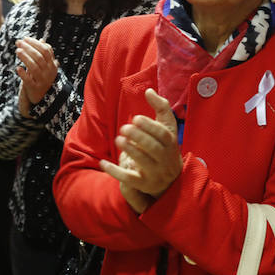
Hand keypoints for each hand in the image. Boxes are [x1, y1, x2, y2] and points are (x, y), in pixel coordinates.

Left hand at [15, 37, 57, 115]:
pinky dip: (23, 74)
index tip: (25, 38)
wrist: (43, 97)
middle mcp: (48, 72)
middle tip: (18, 42)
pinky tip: (18, 68)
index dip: (35, 43)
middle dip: (28, 48)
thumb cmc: (42, 77)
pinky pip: (28, 81)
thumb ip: (44, 54)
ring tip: (17, 51)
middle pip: (39, 57)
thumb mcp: (46, 66)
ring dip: (25, 58)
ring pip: (33, 67)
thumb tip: (41, 40)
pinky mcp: (34, 88)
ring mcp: (42, 81)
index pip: (45, 50)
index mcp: (52, 65)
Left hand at [100, 89, 181, 210]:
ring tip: (118, 139)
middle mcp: (165, 159)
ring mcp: (155, 173)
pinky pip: (129, 179)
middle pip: (154, 148)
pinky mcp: (143, 184)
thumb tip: (149, 90)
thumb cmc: (165, 146)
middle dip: (139, 137)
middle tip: (124, 128)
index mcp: (171, 143)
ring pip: (143, 162)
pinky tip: (102, 163)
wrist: (172, 179)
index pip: (163, 134)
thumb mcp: (167, 127)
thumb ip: (161, 107)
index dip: (150, 126)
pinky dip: (115, 171)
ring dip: (130, 150)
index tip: (136, 118)